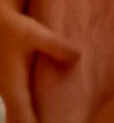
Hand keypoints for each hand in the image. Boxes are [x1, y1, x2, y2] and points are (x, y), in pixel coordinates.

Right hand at [0, 7, 77, 122]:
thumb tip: (77, 56)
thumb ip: (56, 46)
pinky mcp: (12, 85)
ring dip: (32, 120)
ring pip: (18, 114)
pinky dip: (29, 113)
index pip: (22, 117)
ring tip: (56, 121)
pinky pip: (20, 106)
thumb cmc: (14, 28)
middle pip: (18, 120)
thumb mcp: (36, 34)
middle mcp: (8, 93)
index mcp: (12, 87)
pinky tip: (45, 112)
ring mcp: (8, 90)